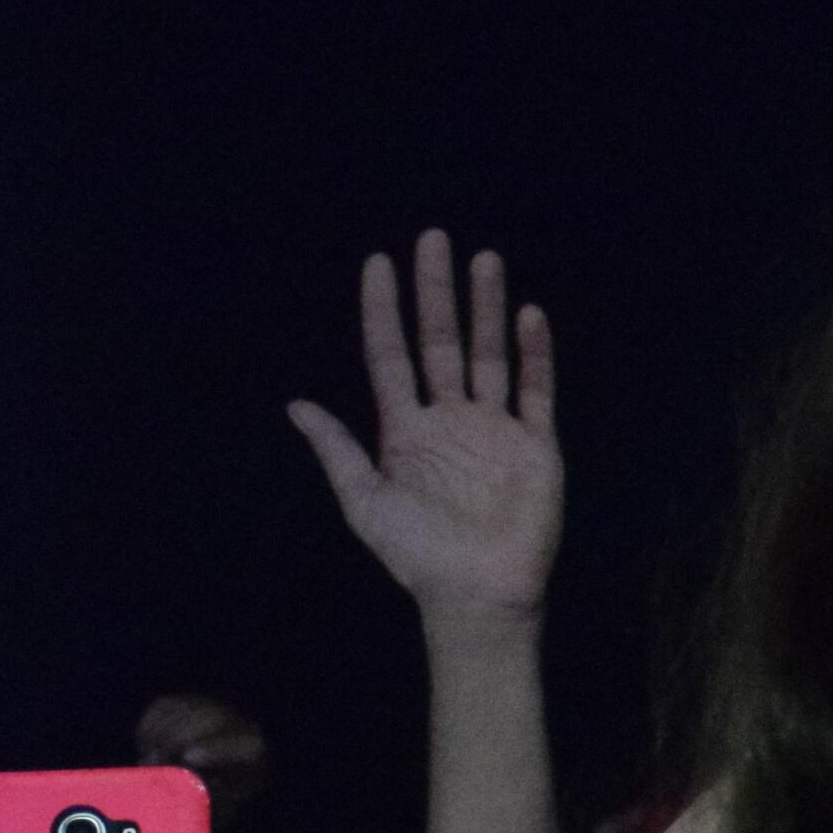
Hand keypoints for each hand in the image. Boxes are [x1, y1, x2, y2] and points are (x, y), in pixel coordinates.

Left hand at [288, 232, 563, 625]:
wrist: (477, 592)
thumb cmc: (417, 554)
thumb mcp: (363, 501)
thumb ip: (336, 450)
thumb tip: (296, 404)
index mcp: (407, 430)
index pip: (392, 356)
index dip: (384, 310)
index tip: (378, 263)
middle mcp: (451, 419)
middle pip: (442, 341)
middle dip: (437, 291)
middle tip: (433, 239)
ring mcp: (496, 429)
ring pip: (489, 354)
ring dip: (487, 308)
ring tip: (485, 260)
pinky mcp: (536, 445)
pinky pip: (536, 391)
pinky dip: (535, 355)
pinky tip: (530, 317)